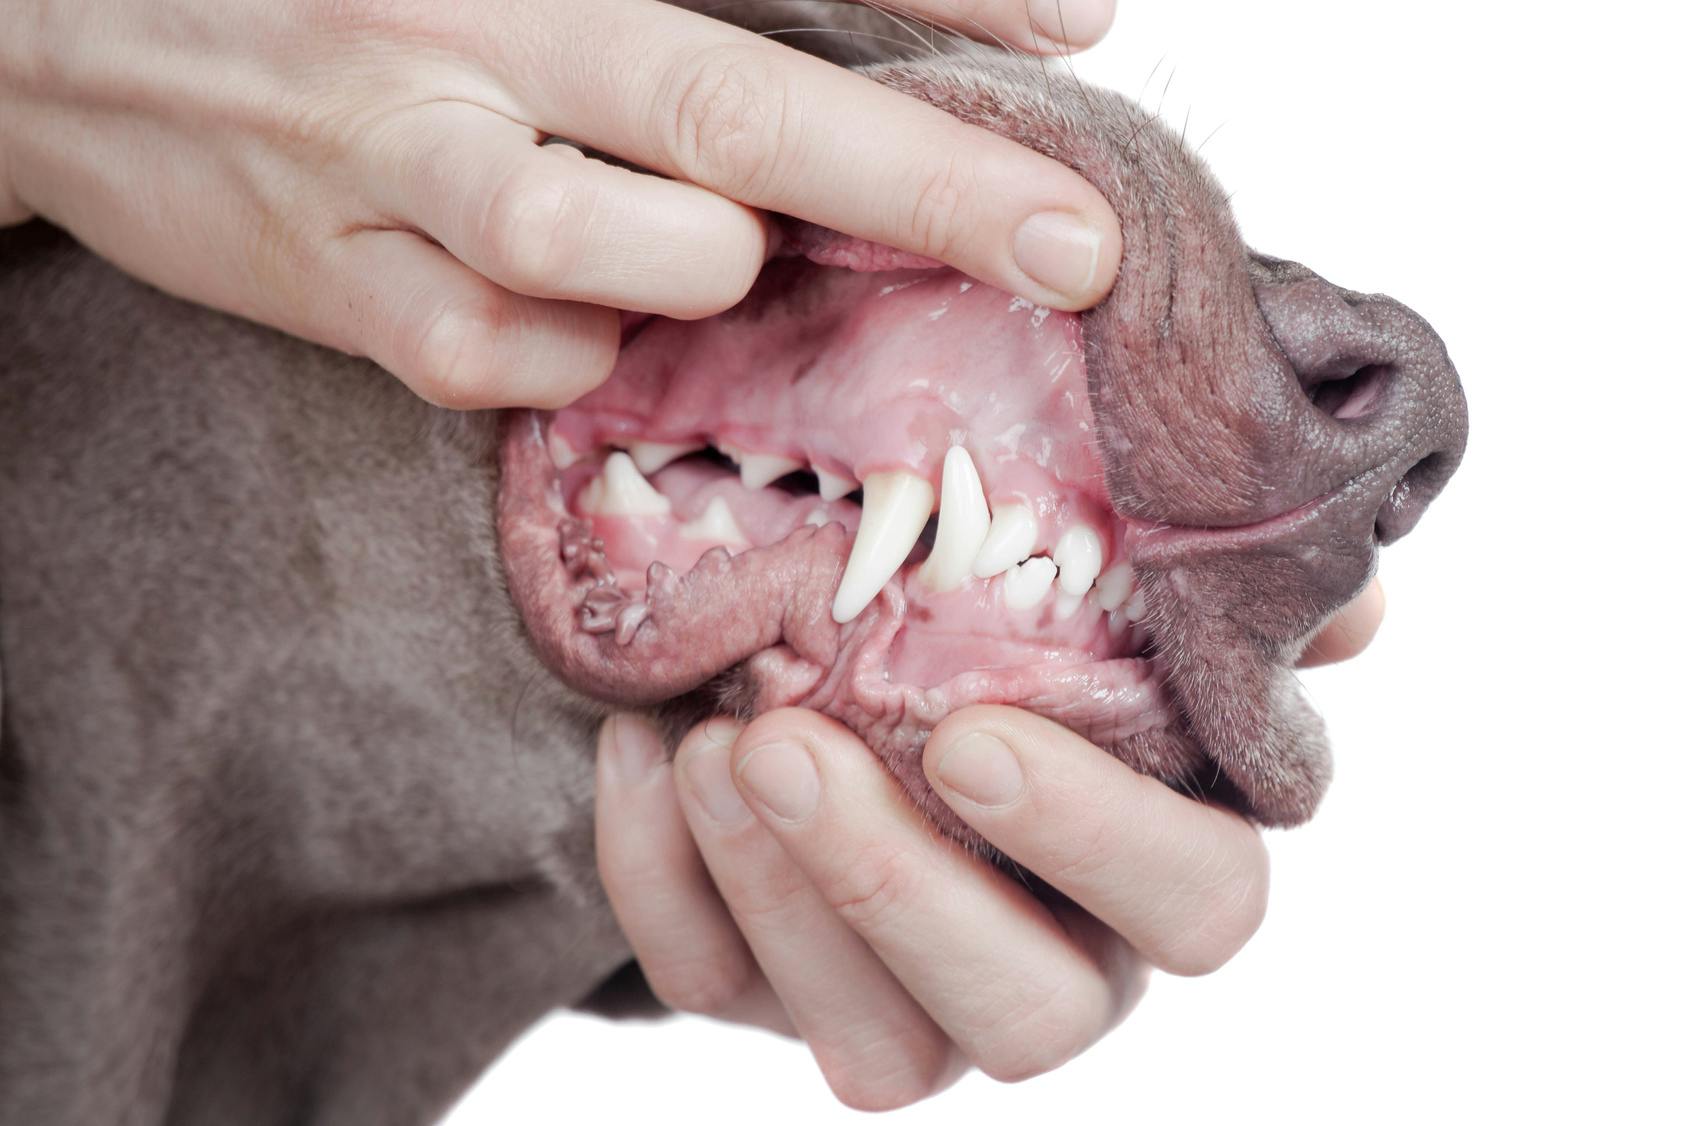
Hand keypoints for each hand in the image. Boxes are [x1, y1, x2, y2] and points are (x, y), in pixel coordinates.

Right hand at [0, 0, 1121, 408]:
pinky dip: (572, 357)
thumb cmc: (344, 2)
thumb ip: (703, 5)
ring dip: (694, 272)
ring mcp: (395, 160)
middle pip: (731, 105)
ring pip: (604, 250)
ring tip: (695, 252)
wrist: (70, 36)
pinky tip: (558, 314)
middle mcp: (472, 29)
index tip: (1089, 37)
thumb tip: (903, 81)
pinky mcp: (340, 288)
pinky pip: (511, 361)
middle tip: (1068, 246)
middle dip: (920, 182)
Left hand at [595, 579, 1385, 1108]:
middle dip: (900, 891)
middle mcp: (1052, 955)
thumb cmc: (994, 577)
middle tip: (787, 743)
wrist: (831, 614)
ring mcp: (905, 996)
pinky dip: (660, 877)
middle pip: (1028, 1019)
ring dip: (776, 894)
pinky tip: (642, 743)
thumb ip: (1218, 569)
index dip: (1101, 841)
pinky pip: (711, 987)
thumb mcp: (1105, 544)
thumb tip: (1348, 604)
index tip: (977, 731)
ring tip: (711, 739)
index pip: (1200, 907)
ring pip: (871, 1046)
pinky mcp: (770, 994)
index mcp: (1158, 857)